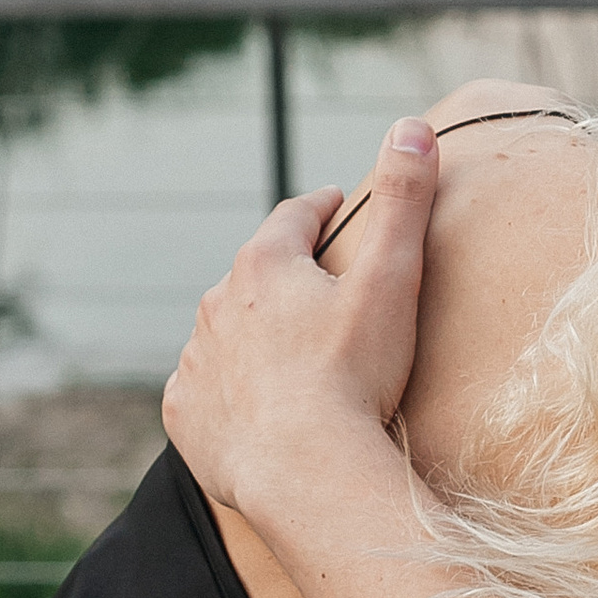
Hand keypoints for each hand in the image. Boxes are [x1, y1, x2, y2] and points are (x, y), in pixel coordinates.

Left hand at [163, 115, 438, 518]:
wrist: (304, 473)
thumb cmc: (354, 375)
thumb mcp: (392, 279)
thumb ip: (404, 199)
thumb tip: (413, 124)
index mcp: (264, 264)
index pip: (295, 217)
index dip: (321, 209)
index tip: (336, 207)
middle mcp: (216, 303)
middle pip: (255, 274)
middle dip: (285, 274)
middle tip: (319, 289)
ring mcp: (196, 361)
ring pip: (225, 331)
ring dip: (253, 333)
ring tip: (289, 355)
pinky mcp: (185, 415)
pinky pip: (204, 390)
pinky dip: (227, 390)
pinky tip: (254, 406)